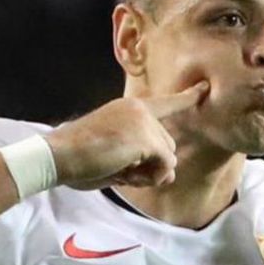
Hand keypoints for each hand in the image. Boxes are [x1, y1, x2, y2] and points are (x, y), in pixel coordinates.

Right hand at [46, 82, 208, 190]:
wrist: (57, 155)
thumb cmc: (79, 159)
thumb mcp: (115, 157)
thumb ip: (142, 163)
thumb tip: (171, 175)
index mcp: (129, 108)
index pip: (165, 103)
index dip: (187, 97)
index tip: (206, 86)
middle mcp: (139, 109)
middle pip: (168, 146)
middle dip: (152, 165)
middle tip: (121, 169)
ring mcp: (144, 122)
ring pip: (168, 157)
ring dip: (149, 173)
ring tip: (119, 169)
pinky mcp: (146, 137)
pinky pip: (165, 166)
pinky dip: (149, 177)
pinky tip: (125, 173)